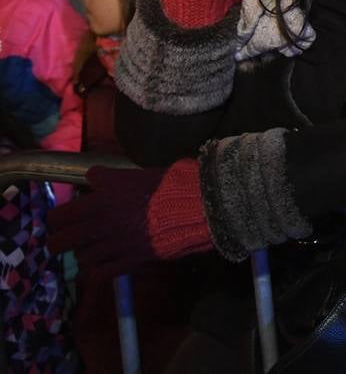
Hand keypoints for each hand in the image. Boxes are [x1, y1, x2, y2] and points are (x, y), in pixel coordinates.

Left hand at [48, 161, 215, 281]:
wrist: (188, 209)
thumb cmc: (160, 187)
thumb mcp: (130, 174)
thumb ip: (106, 178)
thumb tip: (92, 177)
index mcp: (96, 205)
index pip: (58, 217)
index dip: (54, 219)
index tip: (60, 219)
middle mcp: (98, 229)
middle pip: (60, 243)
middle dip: (58, 242)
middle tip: (64, 239)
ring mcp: (112, 248)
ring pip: (81, 259)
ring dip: (83, 253)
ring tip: (90, 248)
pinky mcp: (127, 262)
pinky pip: (100, 274)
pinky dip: (98, 270)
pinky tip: (103, 264)